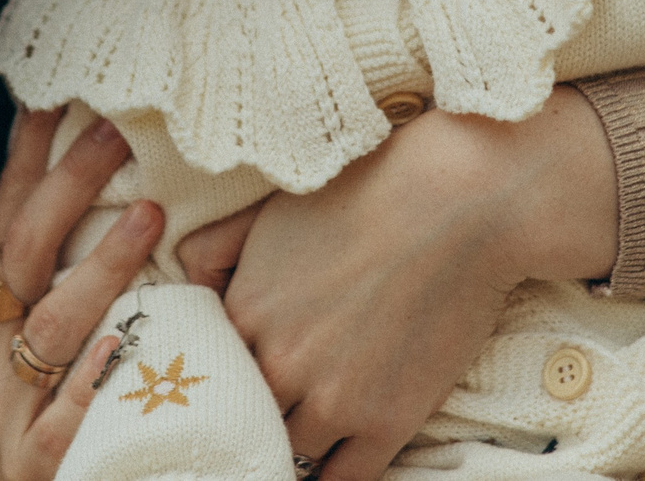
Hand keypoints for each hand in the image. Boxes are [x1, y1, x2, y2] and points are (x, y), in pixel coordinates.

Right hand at [0, 111, 163, 480]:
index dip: (29, 156)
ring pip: (52, 326)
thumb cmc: (62, 381)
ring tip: (148, 217)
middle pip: (24, 253)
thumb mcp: (54, 308)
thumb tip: (93, 142)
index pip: (6, 214)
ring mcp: (12, 403)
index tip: (56, 93)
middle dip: (69, 187)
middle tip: (118, 133)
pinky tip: (123, 344)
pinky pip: (66, 420)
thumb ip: (68, 245)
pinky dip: (95, 380)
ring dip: (100, 267)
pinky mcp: (40, 460)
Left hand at [176, 84, 617, 480]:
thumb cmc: (368, 193)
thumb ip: (215, 248)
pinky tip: (334, 461)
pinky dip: (334, 475)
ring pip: (291, 452)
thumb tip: (185, 282)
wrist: (458, 203)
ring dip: (294, 444)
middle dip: (255, 414)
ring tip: (300, 437)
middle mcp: (279, 364)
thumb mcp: (272, 210)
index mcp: (245, 313)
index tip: (236, 381)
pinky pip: (344, 479)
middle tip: (264, 414)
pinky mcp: (386, 421)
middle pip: (246, 416)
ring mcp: (333, 399)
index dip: (227, 375)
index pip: (214, 371)